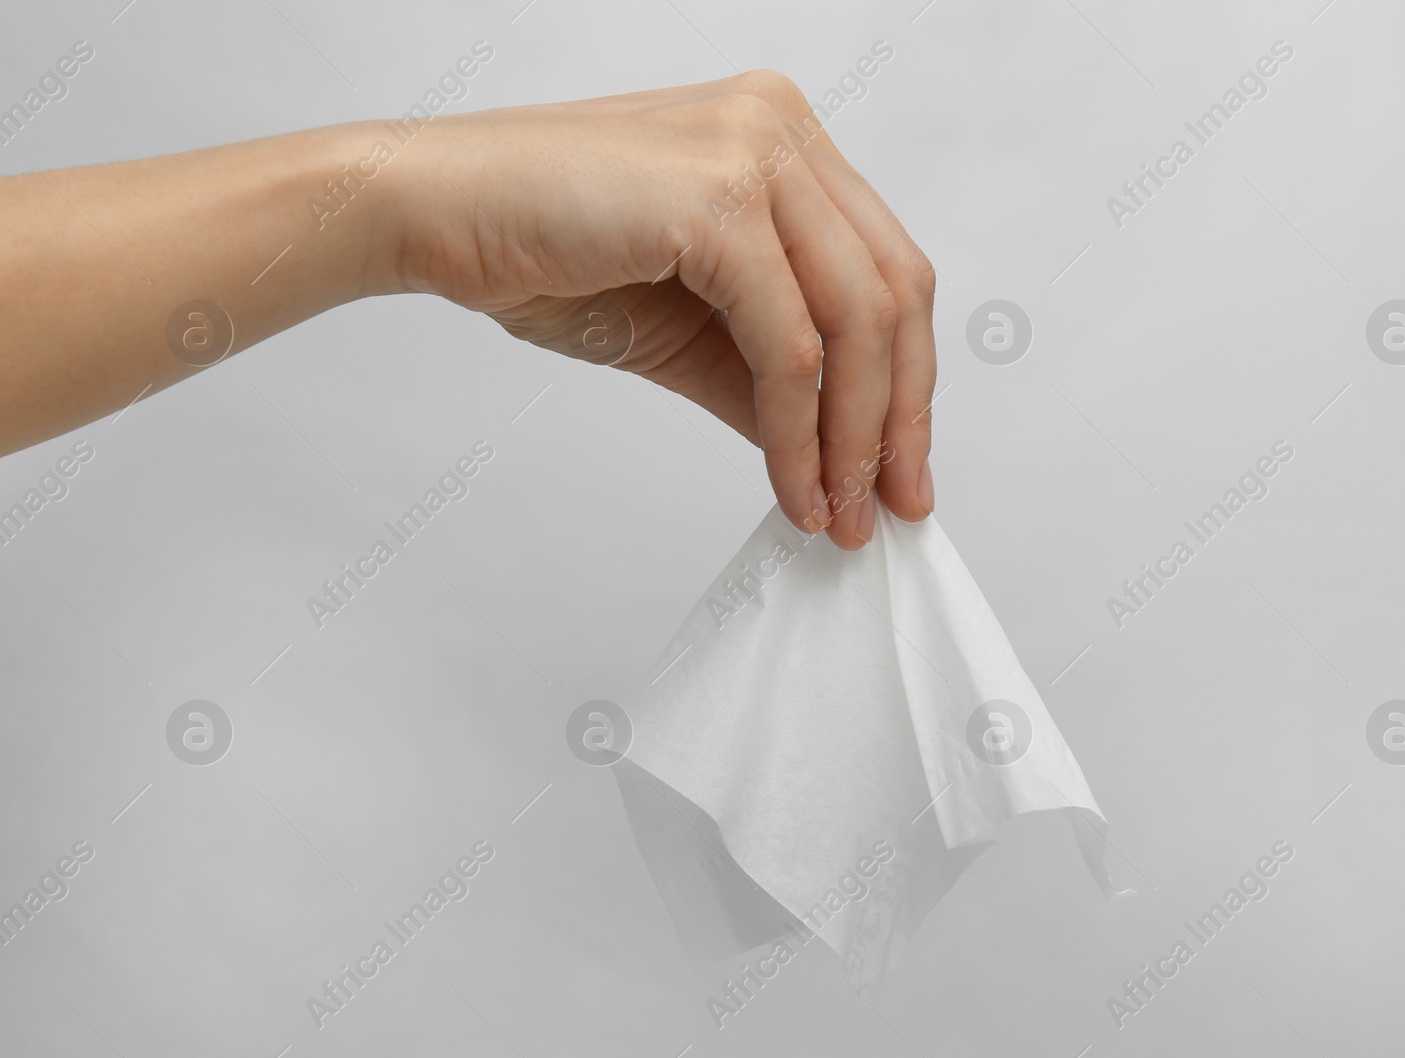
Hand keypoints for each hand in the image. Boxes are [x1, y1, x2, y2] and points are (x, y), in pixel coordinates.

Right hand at [390, 71, 936, 547]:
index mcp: (782, 139)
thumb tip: (833, 455)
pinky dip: (799, 431)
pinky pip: (791, 345)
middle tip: (888, 506)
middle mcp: (781, 127)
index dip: (904, 379)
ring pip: (858, 320)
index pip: (883, 268)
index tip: (894, 467)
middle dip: (898, 416)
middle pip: (894, 292)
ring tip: (837, 512)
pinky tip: (791, 487)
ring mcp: (756, 151)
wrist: (429, 214)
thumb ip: (769, 379)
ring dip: (853, 437)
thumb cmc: (540, 250)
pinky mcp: (720, 198)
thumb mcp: (688, 332)